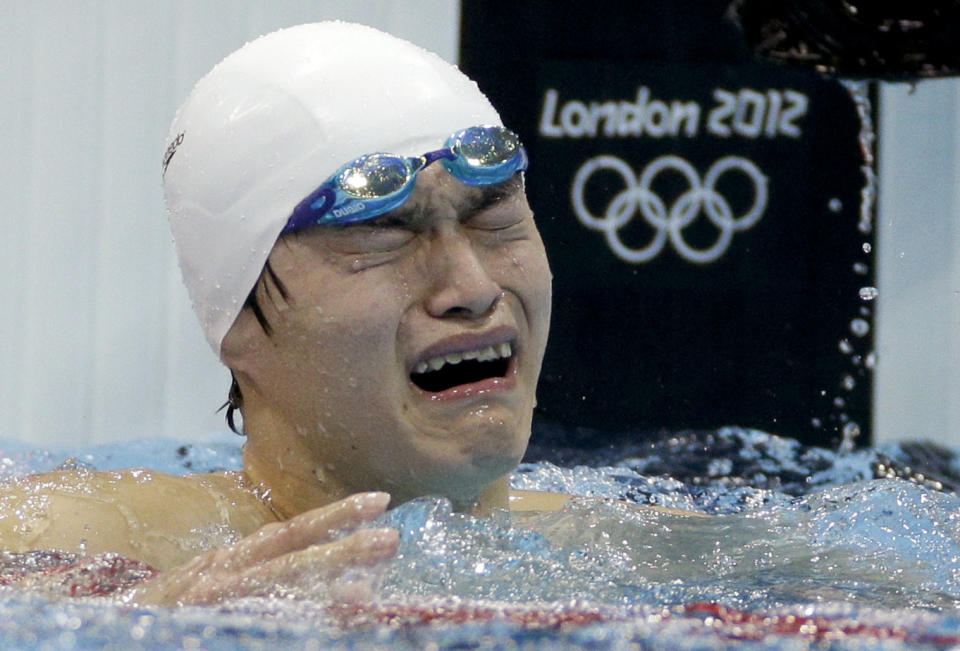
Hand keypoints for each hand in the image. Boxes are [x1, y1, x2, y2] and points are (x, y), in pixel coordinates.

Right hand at [127, 492, 397, 605]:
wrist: (96, 630)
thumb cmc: (164, 612)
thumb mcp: (213, 585)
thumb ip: (259, 574)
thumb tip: (339, 578)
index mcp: (227, 562)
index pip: (288, 533)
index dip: (334, 517)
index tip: (379, 502)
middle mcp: (220, 579)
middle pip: (288, 558)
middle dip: (341, 547)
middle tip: (392, 537)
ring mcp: (211, 605)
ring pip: (273, 593)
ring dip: (321, 588)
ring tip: (369, 588)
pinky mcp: (208, 625)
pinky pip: (257, 623)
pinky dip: (293, 621)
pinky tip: (326, 625)